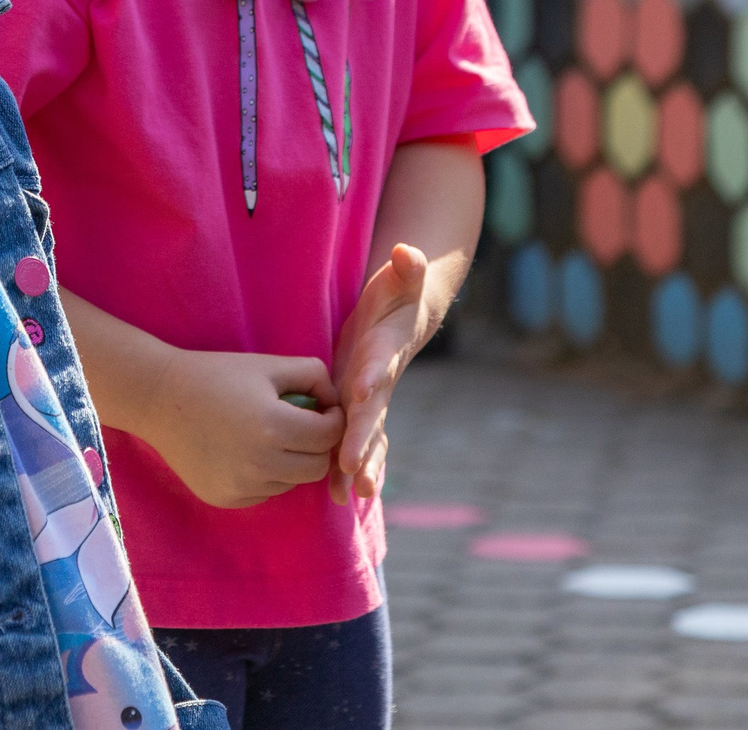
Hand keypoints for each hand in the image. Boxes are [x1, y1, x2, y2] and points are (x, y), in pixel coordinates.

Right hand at [142, 348, 342, 508]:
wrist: (160, 399)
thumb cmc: (217, 375)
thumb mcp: (269, 365)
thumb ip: (313, 377)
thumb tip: (335, 402)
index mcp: (274, 426)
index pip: (329, 436)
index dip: (333, 419)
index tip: (322, 409)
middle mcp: (260, 464)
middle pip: (317, 468)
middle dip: (317, 446)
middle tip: (304, 425)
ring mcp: (241, 487)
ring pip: (292, 482)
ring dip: (292, 461)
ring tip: (271, 435)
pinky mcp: (226, 499)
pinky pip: (265, 492)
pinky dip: (267, 475)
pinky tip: (246, 451)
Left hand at [327, 243, 430, 503]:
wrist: (405, 318)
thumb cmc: (399, 295)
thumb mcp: (401, 279)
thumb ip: (408, 268)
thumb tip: (409, 251)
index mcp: (384, 351)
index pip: (379, 366)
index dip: (373, 378)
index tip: (363, 393)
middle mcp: (379, 382)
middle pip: (372, 416)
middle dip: (363, 443)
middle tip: (354, 472)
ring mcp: (370, 400)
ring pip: (368, 440)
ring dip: (360, 467)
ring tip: (348, 497)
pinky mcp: (357, 409)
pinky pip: (355, 444)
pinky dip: (348, 469)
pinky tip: (337, 496)